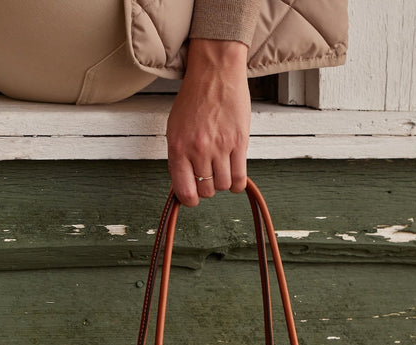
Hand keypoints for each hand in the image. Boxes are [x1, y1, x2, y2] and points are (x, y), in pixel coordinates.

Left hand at [166, 38, 250, 206]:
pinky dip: (238, 184)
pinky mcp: (239, 143)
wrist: (215, 74)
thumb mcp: (175, 128)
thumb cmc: (194, 98)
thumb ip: (178, 156)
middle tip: (208, 177)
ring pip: (223, 186)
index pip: (184, 190)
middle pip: (206, 190)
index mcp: (179, 147)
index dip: (189, 199)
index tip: (192, 197)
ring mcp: (220, 147)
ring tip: (221, 172)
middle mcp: (199, 150)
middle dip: (207, 188)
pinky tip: (235, 177)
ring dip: (222, 184)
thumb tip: (183, 183)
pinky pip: (240, 178)